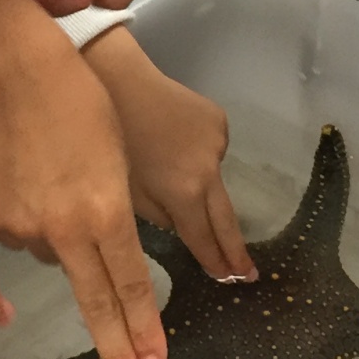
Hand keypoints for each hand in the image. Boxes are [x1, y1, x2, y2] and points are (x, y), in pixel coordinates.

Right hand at [0, 29, 169, 358]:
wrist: (23, 76)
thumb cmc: (86, 108)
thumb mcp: (118, 167)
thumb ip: (111, 220)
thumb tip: (95, 259)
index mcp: (104, 213)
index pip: (129, 285)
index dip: (143, 329)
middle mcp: (64, 229)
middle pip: (96, 301)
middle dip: (118, 350)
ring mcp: (23, 227)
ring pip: (57, 256)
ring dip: (67, 240)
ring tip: (64, 185)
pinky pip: (24, 239)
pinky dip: (35, 224)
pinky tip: (35, 185)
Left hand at [84, 30, 254, 278]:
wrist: (118, 79)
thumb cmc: (109, 139)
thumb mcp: (124, 189)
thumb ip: (157, 215)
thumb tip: (178, 223)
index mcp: (184, 193)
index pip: (204, 239)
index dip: (216, 262)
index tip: (230, 279)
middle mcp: (210, 172)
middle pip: (226, 219)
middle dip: (236, 248)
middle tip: (248, 274)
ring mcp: (218, 144)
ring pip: (213, 180)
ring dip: (203, 189)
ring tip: (173, 176)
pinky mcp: (218, 121)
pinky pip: (210, 151)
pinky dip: (197, 156)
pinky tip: (175, 143)